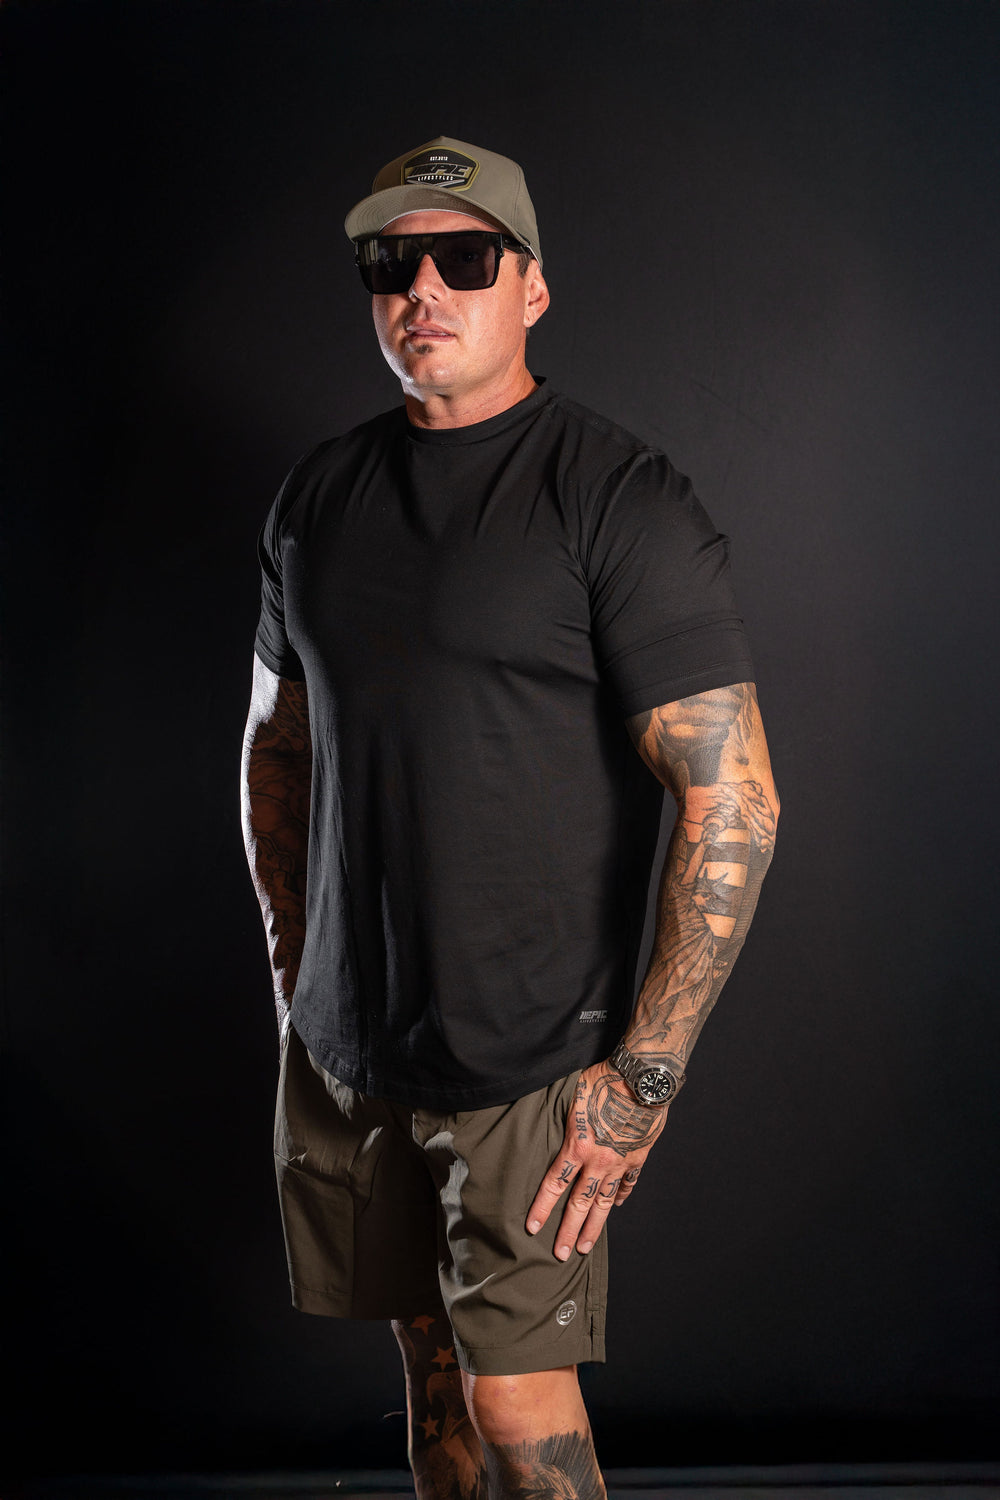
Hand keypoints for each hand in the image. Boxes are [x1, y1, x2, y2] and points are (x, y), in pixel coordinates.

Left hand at [525, 1060, 669, 1259]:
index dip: (543, 1208)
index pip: (555, 1184)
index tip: (533, 1229)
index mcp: (577, 1146)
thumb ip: (563, 1117)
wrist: (640, 1079)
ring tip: (585, 1247)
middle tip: (560, 1254)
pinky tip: (615, 1206)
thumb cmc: (602, 1080)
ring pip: (604, 1202)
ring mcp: (620, 1162)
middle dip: (568, 1231)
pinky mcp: (638, 1156)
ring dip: (594, 1227)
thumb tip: (546, 1118)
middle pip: (580, 1203)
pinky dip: (622, 1195)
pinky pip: (628, 1182)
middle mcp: (598, 1161)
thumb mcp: (572, 1096)